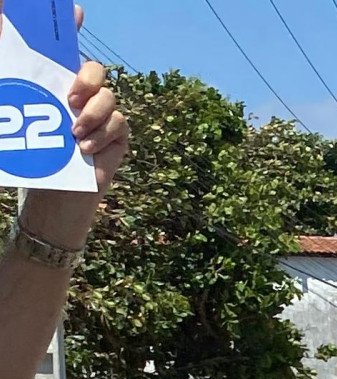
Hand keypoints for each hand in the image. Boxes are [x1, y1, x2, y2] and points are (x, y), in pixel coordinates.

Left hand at [13, 8, 129, 246]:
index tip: (74, 9)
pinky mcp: (118, 137)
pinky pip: (119, 125)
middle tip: (70, 97)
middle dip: (87, 78)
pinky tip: (86, 149)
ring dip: (93, 115)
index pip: (62, 48)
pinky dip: (102, 135)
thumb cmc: (29, 158)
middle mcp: (80, 96)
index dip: (70, 25)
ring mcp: (102, 116)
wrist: (52, 196)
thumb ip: (11, 88)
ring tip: (76, 135)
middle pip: (94, 70)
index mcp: (52, 85)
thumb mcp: (12, 120)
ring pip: (110, 98)